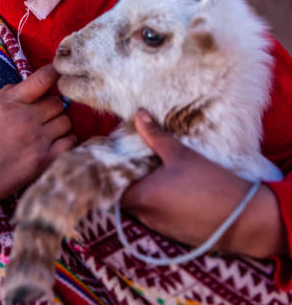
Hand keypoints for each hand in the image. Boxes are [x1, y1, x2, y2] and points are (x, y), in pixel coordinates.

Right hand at [0, 65, 75, 228]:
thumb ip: (11, 94)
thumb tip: (36, 86)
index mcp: (8, 103)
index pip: (42, 79)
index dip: (55, 72)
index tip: (58, 72)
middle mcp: (25, 118)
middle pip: (58, 102)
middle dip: (51, 108)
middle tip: (40, 117)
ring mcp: (36, 140)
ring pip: (66, 121)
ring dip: (59, 125)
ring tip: (45, 133)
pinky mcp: (44, 161)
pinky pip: (70, 142)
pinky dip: (66, 141)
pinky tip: (54, 145)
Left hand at [122, 110, 286, 257]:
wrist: (242, 218)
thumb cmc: (209, 182)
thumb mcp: (180, 154)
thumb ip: (155, 136)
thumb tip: (138, 115)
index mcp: (141, 197)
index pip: (109, 188)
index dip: (108, 174)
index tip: (113, 158)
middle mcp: (145, 217)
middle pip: (123, 198)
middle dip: (127, 179)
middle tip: (133, 158)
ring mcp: (159, 228)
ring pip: (140, 207)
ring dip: (143, 191)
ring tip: (151, 170)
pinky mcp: (173, 234)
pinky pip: (156, 216)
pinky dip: (158, 203)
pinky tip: (169, 187)